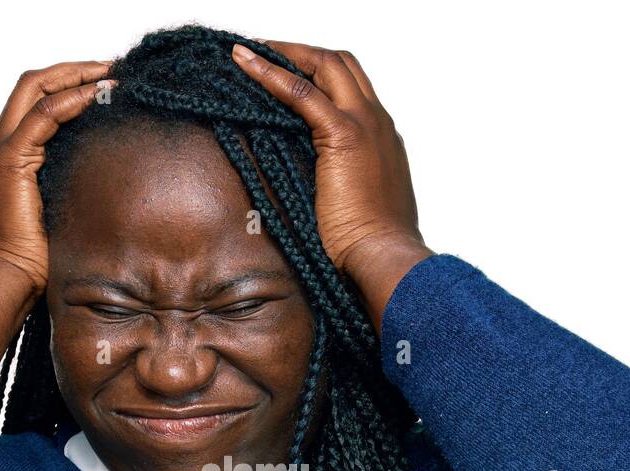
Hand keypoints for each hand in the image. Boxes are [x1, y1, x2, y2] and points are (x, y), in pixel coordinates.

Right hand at [0, 61, 114, 292]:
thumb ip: (66, 190)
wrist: (3, 282)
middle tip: (111, 70)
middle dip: (74, 71)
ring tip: (111, 77)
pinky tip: (96, 98)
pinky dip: (70, 101)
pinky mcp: (10, 161)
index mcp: (8, 158)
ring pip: (36, 90)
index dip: (68, 85)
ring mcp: (2, 151)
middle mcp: (0, 147)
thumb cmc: (30, 263)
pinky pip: (42, 117)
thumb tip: (102, 183)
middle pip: (32, 85)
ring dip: (76, 77)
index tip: (105, 85)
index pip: (35, 102)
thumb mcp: (54, 217)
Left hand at [230, 40, 433, 330]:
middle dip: (302, 54)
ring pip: (325, 66)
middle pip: (341, 65)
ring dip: (285, 54)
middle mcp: (377, 122)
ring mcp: (364, 124)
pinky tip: (245, 64)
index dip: (318, 75)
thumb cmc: (371, 247)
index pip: (351, 88)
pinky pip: (301, 91)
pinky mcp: (344, 135)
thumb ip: (346, 185)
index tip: (287, 75)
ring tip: (248, 54)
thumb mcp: (362, 206)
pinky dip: (270, 73)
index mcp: (382, 137)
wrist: (384, 257)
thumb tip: (317, 191)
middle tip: (265, 55)